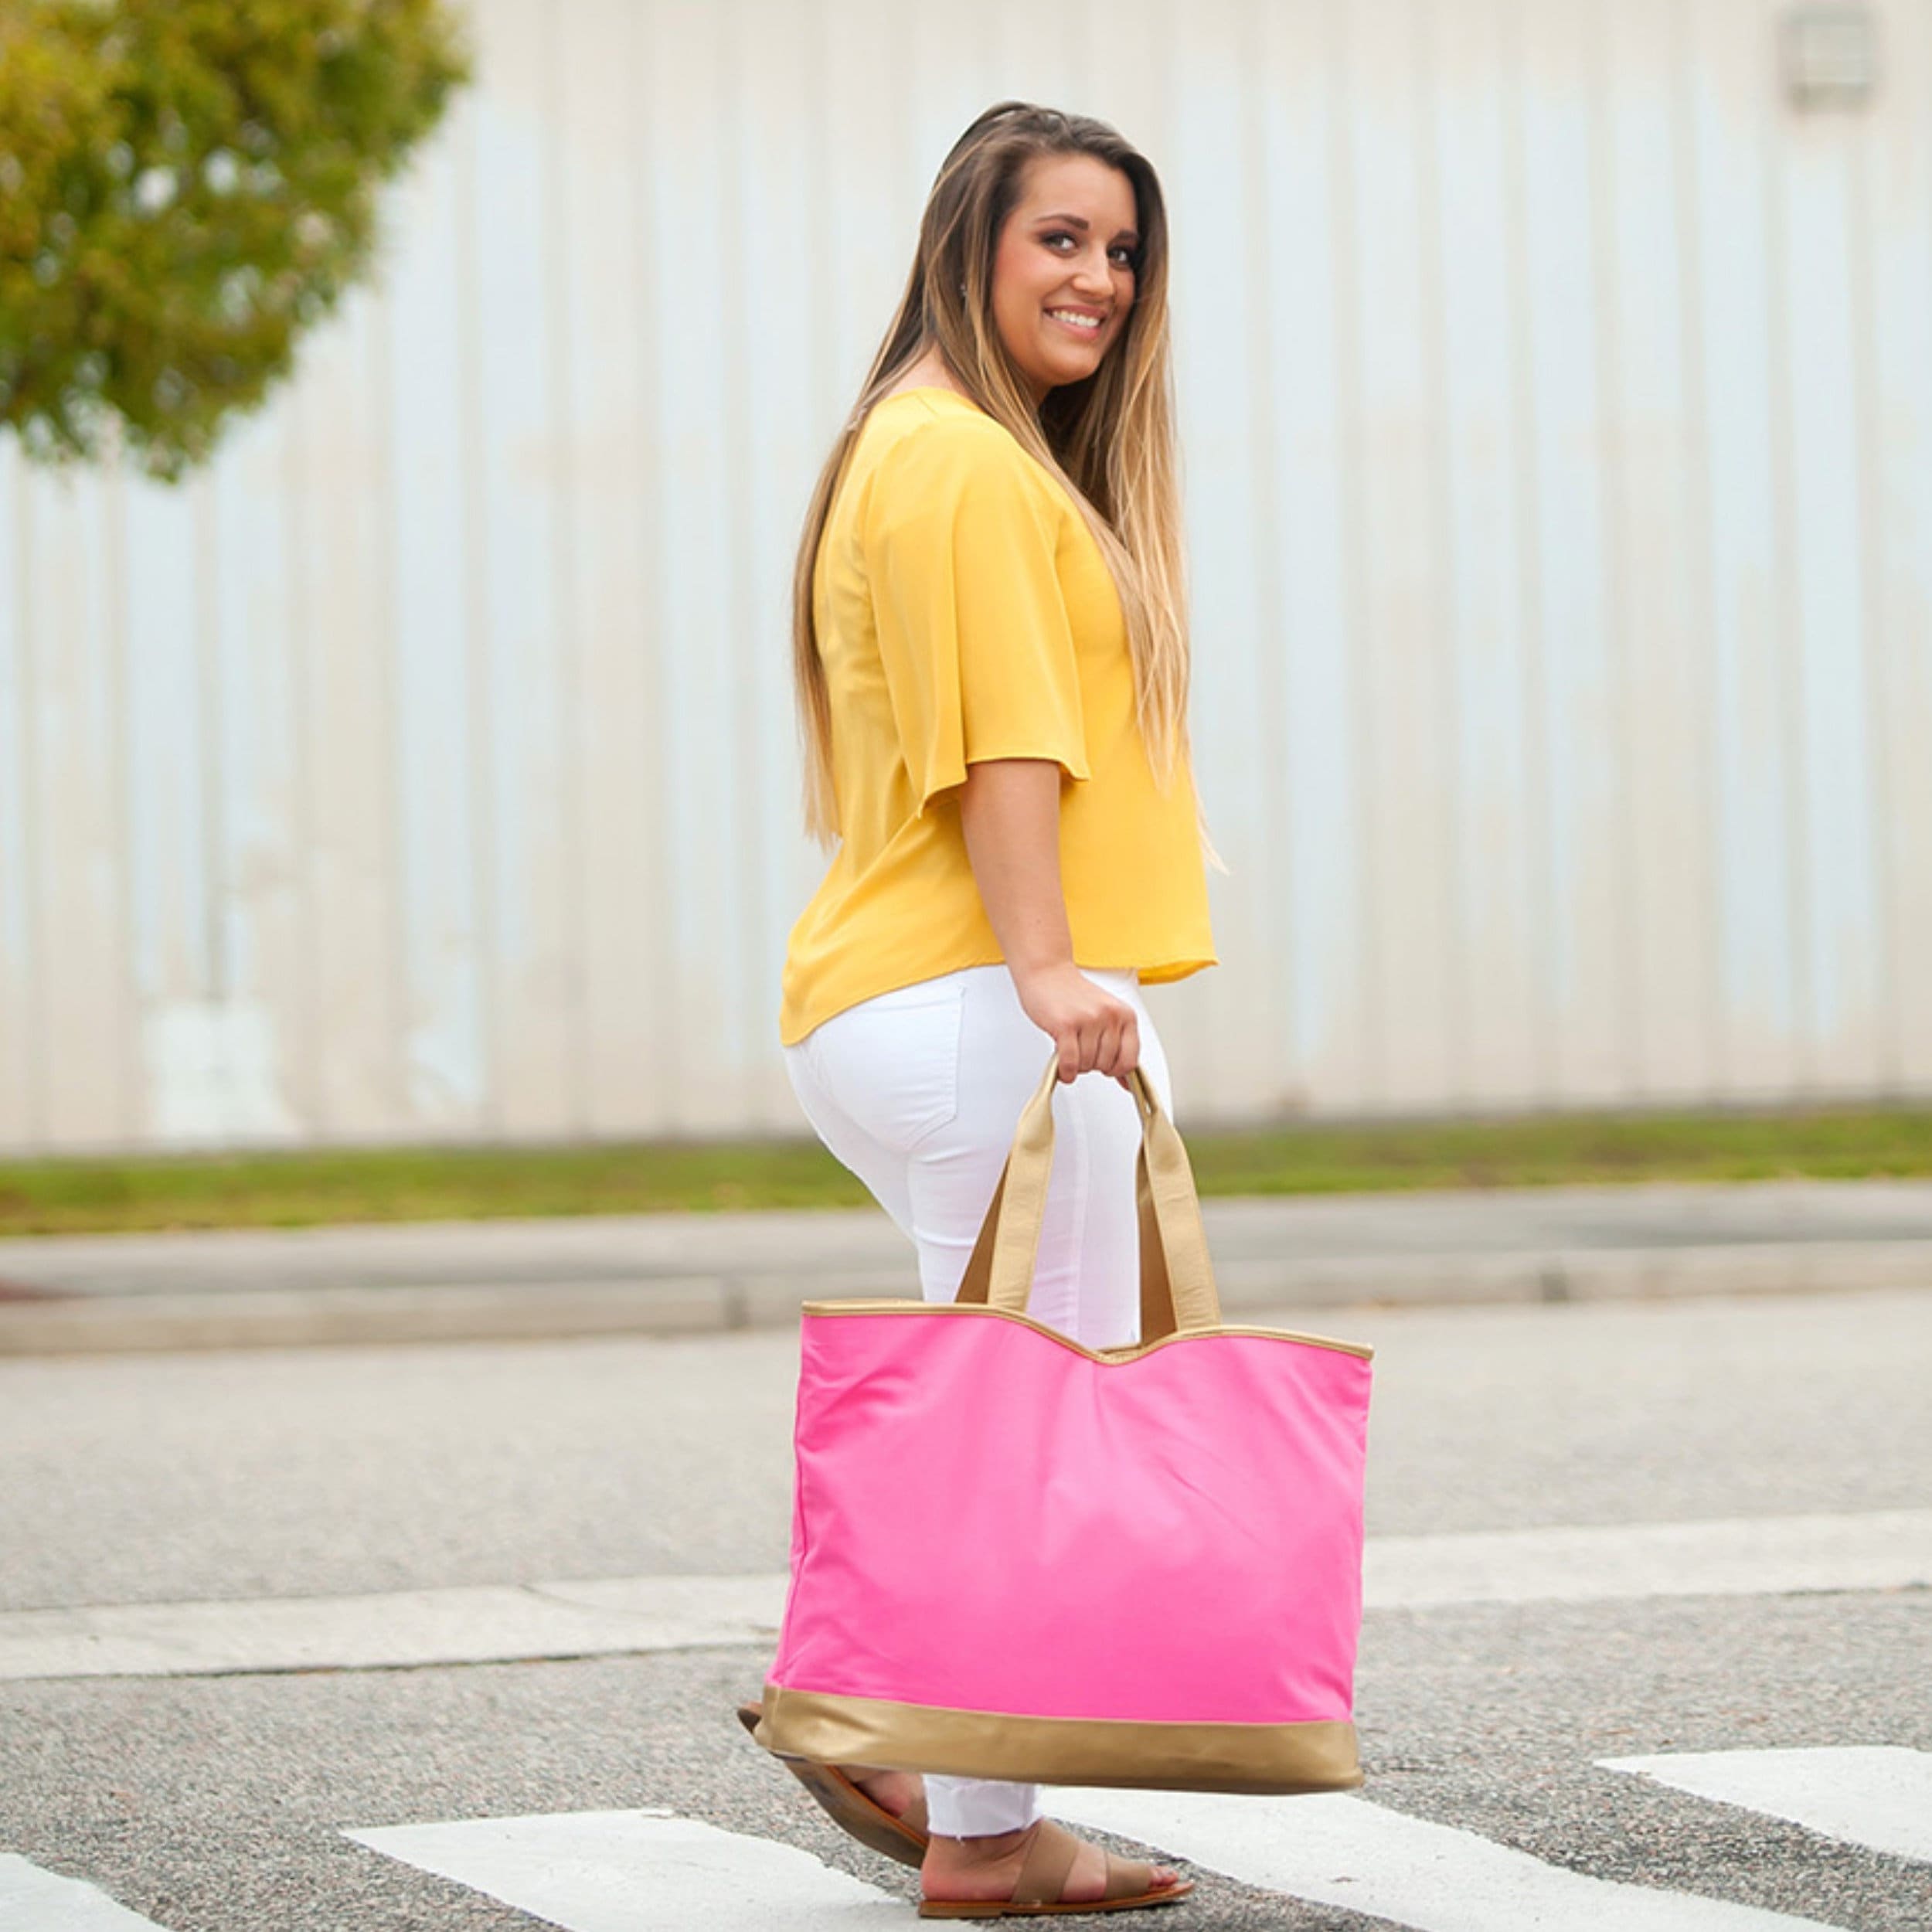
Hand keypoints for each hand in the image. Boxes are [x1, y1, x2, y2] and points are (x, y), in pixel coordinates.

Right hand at [1011, 962, 1139, 1086]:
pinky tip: (1063, 1068)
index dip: (1116, 1070)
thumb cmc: (1074, 995)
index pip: (1130, 1060)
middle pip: (1106, 1065)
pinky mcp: (1066, 1025)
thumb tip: (1127, 1082)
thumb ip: (1119, 1046)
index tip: (1106, 1068)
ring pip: (1087, 1065)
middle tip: (1081, 1053)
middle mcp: (1110, 1016)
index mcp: (1125, 1015)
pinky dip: (1065, 1071)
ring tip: (1070, 1052)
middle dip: (1091, 1066)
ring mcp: (1088, 1020)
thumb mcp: (1106, 1015)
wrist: (1048, 972)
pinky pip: (1070, 1062)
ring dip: (1076, 1067)